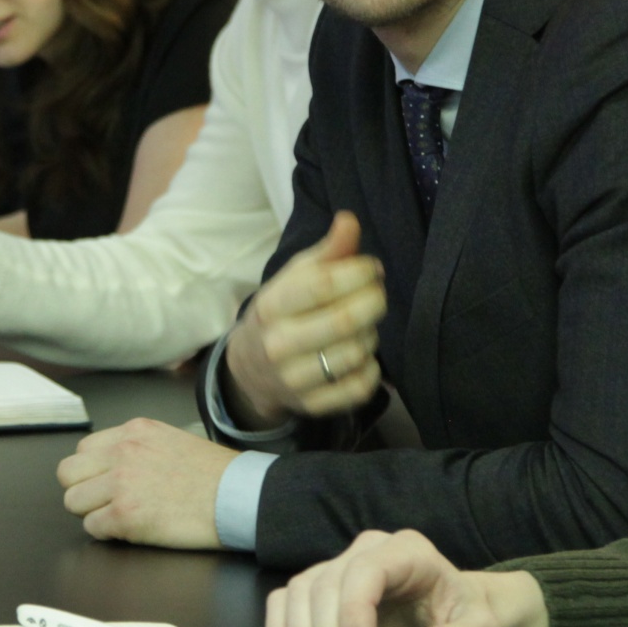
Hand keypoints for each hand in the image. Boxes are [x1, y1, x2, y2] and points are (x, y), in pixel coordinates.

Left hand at [55, 418, 233, 548]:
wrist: (237, 497)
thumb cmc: (214, 475)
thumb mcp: (171, 440)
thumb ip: (137, 447)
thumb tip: (111, 465)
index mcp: (133, 431)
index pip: (83, 449)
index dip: (93, 471)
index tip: (107, 483)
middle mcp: (122, 452)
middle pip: (67, 473)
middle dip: (83, 490)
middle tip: (105, 502)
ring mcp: (121, 484)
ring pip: (73, 502)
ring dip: (93, 513)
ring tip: (120, 517)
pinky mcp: (124, 515)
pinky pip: (92, 528)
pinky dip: (107, 533)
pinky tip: (131, 529)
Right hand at [222, 212, 385, 425]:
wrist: (251, 369)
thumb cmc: (282, 312)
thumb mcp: (295, 278)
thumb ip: (326, 252)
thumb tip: (350, 220)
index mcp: (271, 305)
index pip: (323, 284)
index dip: (359, 272)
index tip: (372, 268)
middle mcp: (278, 344)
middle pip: (345, 320)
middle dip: (374, 301)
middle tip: (376, 294)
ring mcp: (294, 379)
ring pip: (356, 352)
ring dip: (371, 334)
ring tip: (364, 325)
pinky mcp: (313, 406)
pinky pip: (360, 386)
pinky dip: (371, 368)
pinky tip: (361, 355)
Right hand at [264, 529, 546, 626]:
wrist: (455, 619)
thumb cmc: (467, 620)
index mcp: (408, 552)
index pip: (368, 570)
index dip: (353, 609)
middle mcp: (368, 551)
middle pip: (326, 585)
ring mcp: (338, 566)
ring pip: (299, 593)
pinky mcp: (319, 588)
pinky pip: (285, 601)